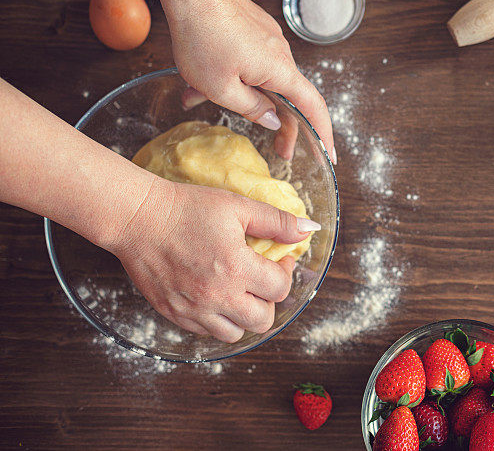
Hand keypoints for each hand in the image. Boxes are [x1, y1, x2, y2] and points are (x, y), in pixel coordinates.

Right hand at [109, 177, 316, 342]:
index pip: (280, 289)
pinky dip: (218, 320)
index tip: (279, 258)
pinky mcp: (173, 315)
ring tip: (240, 291)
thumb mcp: (237, 206)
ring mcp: (193, 310)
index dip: (286, 272)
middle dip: (270, 299)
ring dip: (244, 315)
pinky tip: (216, 296)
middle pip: (262, 320)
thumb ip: (277, 221)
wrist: (136, 218)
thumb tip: (309, 230)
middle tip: (262, 278)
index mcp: (237, 268)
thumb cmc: (187, 208)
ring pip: (235, 333)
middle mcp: (217, 296)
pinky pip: (206, 332)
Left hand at [166, 0, 335, 163]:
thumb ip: (251, 109)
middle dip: (282, 125)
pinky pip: (250, 62)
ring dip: (239, 95)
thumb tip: (275, 121)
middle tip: (278, 151)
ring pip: (262, 79)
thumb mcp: (220, 88)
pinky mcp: (253, 30)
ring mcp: (268, 40)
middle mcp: (280, 54)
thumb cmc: (202, 37)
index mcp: (279, 70)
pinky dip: (231, 76)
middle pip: (290, 97)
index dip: (323, 134)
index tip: (329, 155)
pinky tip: (197, 80)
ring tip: (199, 98)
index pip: (312, 108)